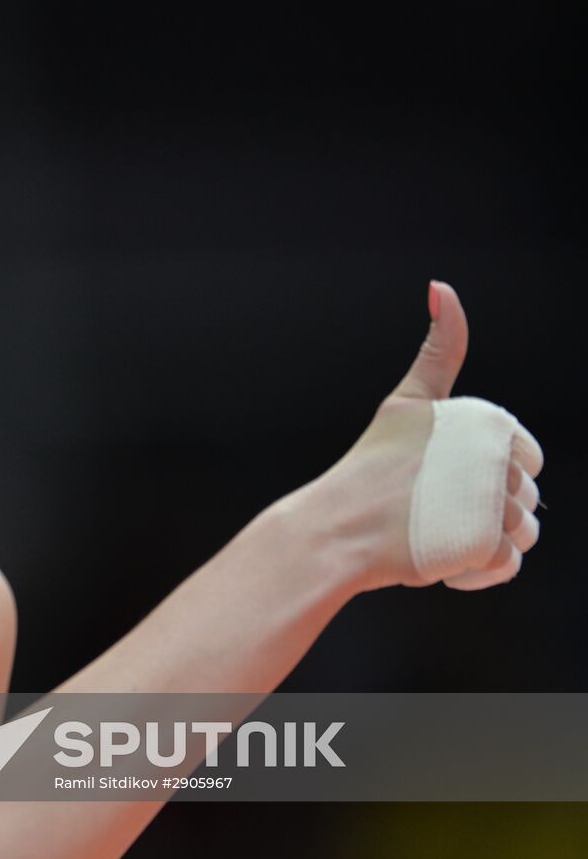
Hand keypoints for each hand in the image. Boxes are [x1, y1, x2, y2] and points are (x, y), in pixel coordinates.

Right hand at [318, 281, 543, 592]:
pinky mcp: (483, 543)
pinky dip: (478, 572)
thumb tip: (443, 286)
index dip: (486, 474)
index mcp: (482, 418)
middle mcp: (492, 453)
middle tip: (428, 511)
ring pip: (521, 532)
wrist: (333, 530)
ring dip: (483, 542)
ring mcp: (490, 499)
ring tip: (435, 536)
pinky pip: (507, 566)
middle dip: (484, 511)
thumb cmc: (365, 474)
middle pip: (523, 495)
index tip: (438, 478)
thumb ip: (438, 349)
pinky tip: (443, 561)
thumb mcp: (405, 402)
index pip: (526, 455)